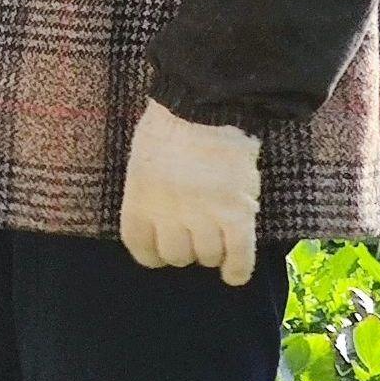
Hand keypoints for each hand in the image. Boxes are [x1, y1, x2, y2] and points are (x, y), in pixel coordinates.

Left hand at [121, 101, 261, 285]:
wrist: (207, 105)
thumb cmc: (171, 123)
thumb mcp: (143, 157)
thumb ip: (148, 190)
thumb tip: (160, 214)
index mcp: (140, 199)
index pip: (140, 246)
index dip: (152, 254)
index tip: (160, 253)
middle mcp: (169, 214)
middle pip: (177, 255)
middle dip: (185, 249)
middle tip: (194, 236)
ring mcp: (204, 215)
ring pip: (208, 255)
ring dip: (212, 252)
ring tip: (217, 238)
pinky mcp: (237, 213)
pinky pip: (239, 254)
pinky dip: (238, 269)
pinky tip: (234, 275)